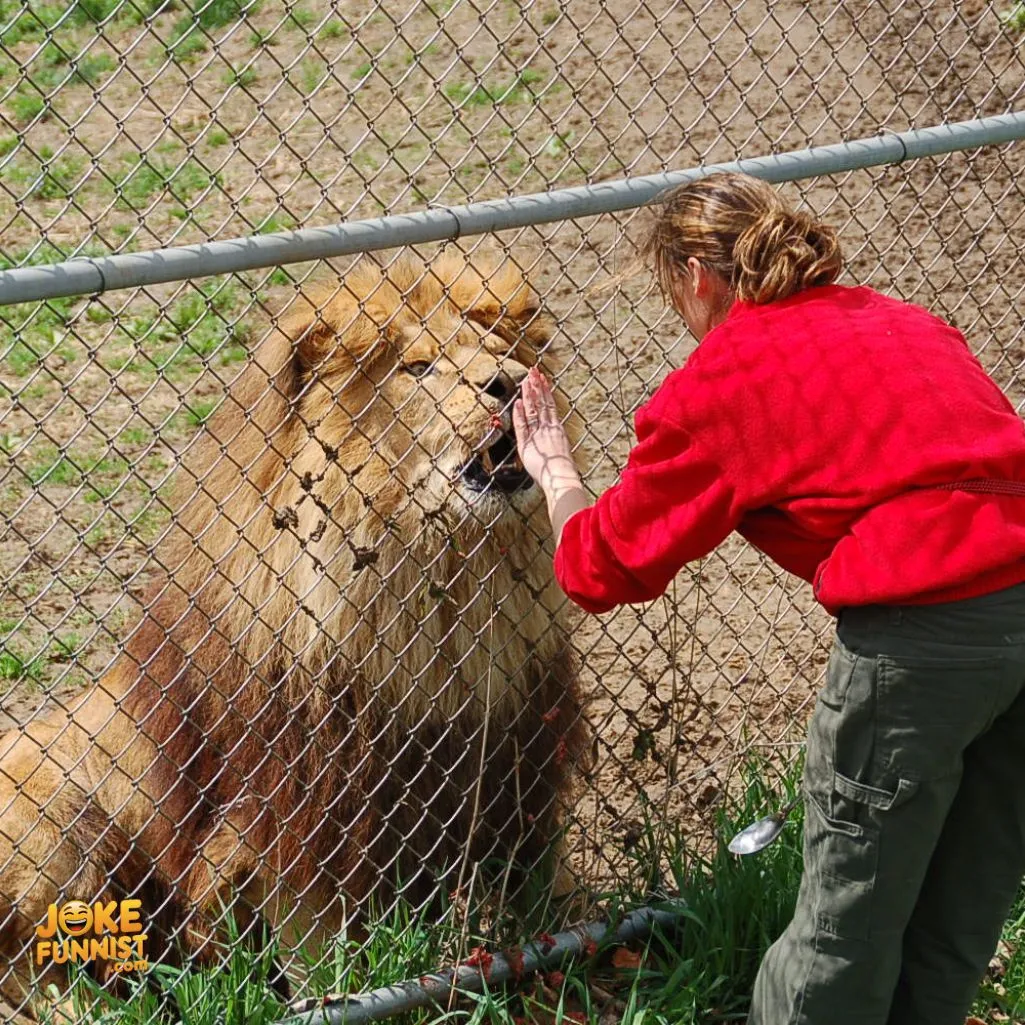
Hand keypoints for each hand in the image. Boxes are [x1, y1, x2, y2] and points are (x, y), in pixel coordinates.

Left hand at [513, 368, 589, 543]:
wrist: (563, 479)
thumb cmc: (563, 473)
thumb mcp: (561, 455)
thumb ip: (558, 444)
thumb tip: (557, 436)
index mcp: (557, 431)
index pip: (550, 407)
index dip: (545, 392)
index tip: (543, 379)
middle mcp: (549, 429)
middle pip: (542, 403)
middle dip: (537, 386)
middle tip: (533, 370)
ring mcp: (541, 434)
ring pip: (534, 410)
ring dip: (529, 394)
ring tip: (526, 378)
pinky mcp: (531, 443)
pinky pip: (524, 425)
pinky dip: (520, 414)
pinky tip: (518, 401)